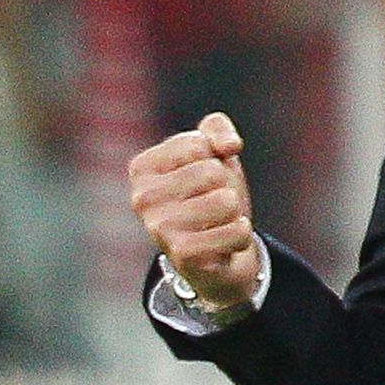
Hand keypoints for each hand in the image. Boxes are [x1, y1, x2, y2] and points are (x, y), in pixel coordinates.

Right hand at [129, 112, 259, 309]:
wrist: (216, 252)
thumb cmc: (210, 194)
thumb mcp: (214, 152)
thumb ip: (217, 129)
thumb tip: (229, 146)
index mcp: (142, 168)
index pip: (198, 144)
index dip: (215, 158)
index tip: (203, 178)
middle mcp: (142, 198)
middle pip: (213, 173)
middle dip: (226, 186)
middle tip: (212, 204)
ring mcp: (159, 229)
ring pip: (227, 201)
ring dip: (235, 213)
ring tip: (217, 223)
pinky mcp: (183, 255)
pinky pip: (237, 231)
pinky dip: (241, 236)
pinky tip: (223, 245)